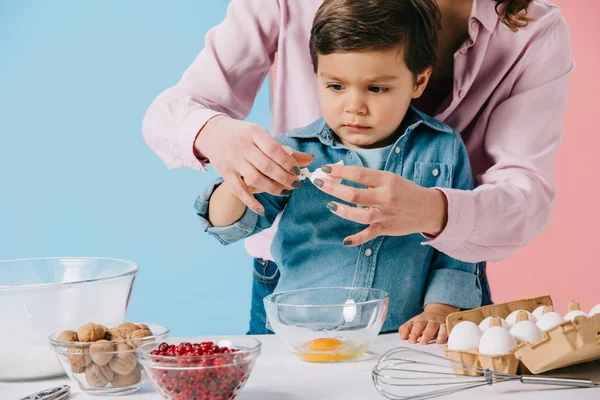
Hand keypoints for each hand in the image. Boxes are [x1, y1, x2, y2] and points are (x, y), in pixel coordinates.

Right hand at [195, 116, 312, 213]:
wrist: (212, 133)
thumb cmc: (244, 135)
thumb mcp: (262, 136)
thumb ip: (285, 149)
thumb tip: (310, 160)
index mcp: (254, 132)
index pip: (274, 149)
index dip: (288, 162)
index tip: (298, 171)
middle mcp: (242, 146)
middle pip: (266, 166)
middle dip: (284, 178)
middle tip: (296, 184)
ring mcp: (233, 160)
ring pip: (255, 179)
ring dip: (273, 188)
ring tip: (285, 192)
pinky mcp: (225, 173)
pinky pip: (239, 190)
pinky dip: (251, 202)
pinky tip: (262, 209)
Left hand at [315, 164, 446, 245]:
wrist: (428, 209)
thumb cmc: (406, 190)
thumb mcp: (390, 178)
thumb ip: (370, 179)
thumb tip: (342, 176)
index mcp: (387, 180)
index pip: (358, 174)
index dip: (339, 171)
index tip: (325, 169)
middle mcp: (386, 197)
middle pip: (355, 194)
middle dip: (333, 188)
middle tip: (319, 183)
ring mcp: (386, 215)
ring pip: (361, 215)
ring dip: (343, 210)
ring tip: (330, 205)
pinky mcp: (386, 229)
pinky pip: (369, 235)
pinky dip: (357, 239)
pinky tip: (344, 241)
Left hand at [399, 303, 458, 344]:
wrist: (440, 311)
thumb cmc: (425, 321)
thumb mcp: (414, 323)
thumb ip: (406, 329)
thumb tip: (402, 337)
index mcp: (418, 320)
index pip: (410, 324)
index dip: (406, 331)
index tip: (405, 339)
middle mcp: (426, 320)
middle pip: (420, 324)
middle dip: (416, 332)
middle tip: (413, 341)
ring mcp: (436, 322)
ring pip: (432, 326)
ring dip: (429, 334)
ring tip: (425, 342)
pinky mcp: (446, 325)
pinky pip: (445, 329)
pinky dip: (443, 335)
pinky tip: (441, 341)